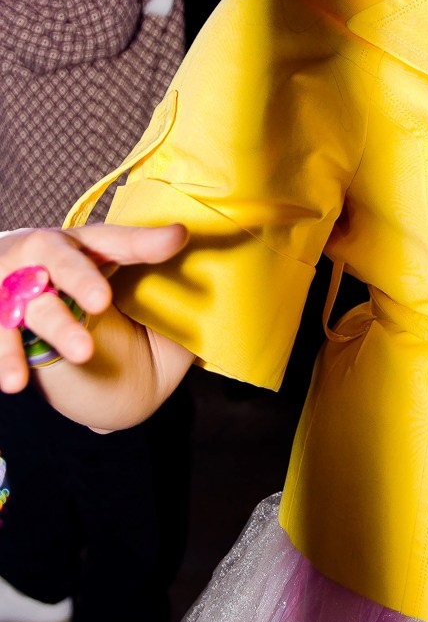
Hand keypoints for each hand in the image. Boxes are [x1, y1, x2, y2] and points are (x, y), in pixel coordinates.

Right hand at [0, 223, 186, 392]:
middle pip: (63, 260)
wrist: (4, 300)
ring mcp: (13, 286)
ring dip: (56, 327)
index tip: (179, 238)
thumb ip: (158, 304)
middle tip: (102, 301)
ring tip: (83, 354)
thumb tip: (212, 311)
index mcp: (83, 247)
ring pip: (33, 304)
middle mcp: (46, 258)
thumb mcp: (116, 292)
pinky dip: (5, 358)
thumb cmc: (72, 293)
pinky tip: (16, 382)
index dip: (145, 241)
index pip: (116, 241)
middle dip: (81, 278)